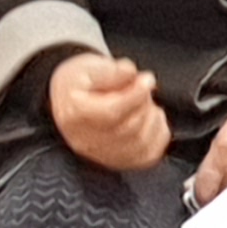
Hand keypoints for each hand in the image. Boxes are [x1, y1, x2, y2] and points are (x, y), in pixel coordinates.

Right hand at [47, 54, 174, 172]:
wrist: (68, 102)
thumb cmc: (78, 84)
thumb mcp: (87, 66)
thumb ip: (110, 70)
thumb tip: (130, 73)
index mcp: (75, 115)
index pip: (111, 112)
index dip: (135, 96)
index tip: (147, 79)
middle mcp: (86, 141)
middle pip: (128, 128)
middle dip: (144, 103)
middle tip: (142, 85)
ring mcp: (102, 156)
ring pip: (141, 143)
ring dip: (152, 118)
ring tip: (144, 100)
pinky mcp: (118, 162)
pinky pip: (148, 155)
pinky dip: (158, 135)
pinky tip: (152, 117)